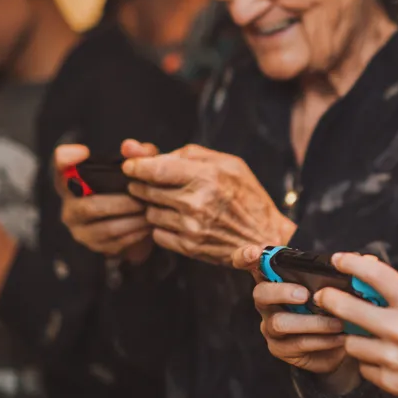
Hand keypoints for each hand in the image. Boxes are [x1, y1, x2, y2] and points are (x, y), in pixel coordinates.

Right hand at [55, 140, 156, 262]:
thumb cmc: (129, 185)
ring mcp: (79, 229)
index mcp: (73, 180)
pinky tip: (149, 226)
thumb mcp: (135, 167)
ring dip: (133, 219)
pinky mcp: (95, 246)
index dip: (66, 159)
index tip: (84, 151)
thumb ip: (137, 154)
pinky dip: (136, 233)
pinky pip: (116, 243)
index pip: (59, 165)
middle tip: (145, 197)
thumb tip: (131, 147)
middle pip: (90, 206)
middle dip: (123, 202)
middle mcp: (69, 205)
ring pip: (106, 227)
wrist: (134, 218)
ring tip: (151, 211)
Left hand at [125, 145, 294, 265]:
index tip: (131, 166)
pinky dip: (164, 226)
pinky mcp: (188, 247)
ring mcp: (191, 227)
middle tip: (158, 185)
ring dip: (156, 207)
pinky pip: (157, 233)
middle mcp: (196, 202)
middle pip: (146, 190)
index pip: (154, 169)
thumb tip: (144, 150)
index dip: (136, 166)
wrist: (266, 237)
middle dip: (144, 185)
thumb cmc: (248, 196)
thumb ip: (186, 153)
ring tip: (178, 205)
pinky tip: (182, 222)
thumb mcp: (228, 163)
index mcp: (207, 176)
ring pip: (149, 212)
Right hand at [238, 245, 359, 392]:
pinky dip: (321, 340)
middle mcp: (268, 301)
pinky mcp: (281, 348)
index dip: (247, 256)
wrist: (339, 344)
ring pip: (280, 322)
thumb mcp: (340, 287)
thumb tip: (368, 260)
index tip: (254, 252)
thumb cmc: (333, 306)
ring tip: (337, 322)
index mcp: (278, 277)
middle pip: (261, 293)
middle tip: (305, 295)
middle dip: (282, 292)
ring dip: (312, 322)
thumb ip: (349, 272)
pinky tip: (340, 338)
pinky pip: (297, 344)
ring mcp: (271, 326)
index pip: (252, 263)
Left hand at [316, 252, 397, 397]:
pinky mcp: (390, 381)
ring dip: (354, 335)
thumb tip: (377, 279)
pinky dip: (369, 360)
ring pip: (351, 341)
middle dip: (329, 298)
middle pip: (347, 308)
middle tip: (323, 295)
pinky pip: (364, 365)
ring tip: (366, 334)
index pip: (375, 274)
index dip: (351, 263)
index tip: (339, 259)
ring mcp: (393, 357)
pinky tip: (384, 357)